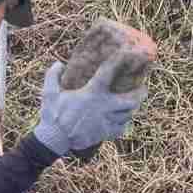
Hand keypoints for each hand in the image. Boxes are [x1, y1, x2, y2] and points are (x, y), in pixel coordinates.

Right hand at [31, 55, 145, 157]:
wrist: (54, 139)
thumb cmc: (51, 114)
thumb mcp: (48, 93)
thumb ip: (52, 76)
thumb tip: (58, 63)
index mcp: (91, 93)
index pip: (108, 72)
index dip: (119, 60)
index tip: (129, 52)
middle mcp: (103, 106)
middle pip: (130, 100)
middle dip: (140, 94)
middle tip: (143, 89)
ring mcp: (105, 121)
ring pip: (128, 114)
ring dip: (132, 109)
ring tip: (134, 104)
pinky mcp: (104, 133)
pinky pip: (121, 129)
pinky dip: (123, 124)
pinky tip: (122, 121)